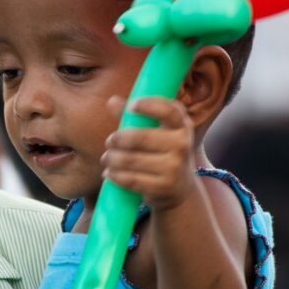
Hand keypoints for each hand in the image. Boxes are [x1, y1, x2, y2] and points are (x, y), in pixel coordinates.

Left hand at [102, 95, 196, 210]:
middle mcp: (181, 145)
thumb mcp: (155, 131)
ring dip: (111, 159)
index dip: (148, 105)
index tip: (131, 106)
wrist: (180, 188)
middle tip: (109, 141)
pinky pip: (130, 180)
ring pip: (131, 160)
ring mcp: (174, 167)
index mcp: (181, 126)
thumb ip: (133, 116)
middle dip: (117, 139)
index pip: (169, 110)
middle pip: (140, 137)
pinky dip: (115, 176)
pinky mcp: (163, 187)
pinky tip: (109, 173)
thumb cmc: (162, 151)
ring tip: (107, 158)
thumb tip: (112, 101)